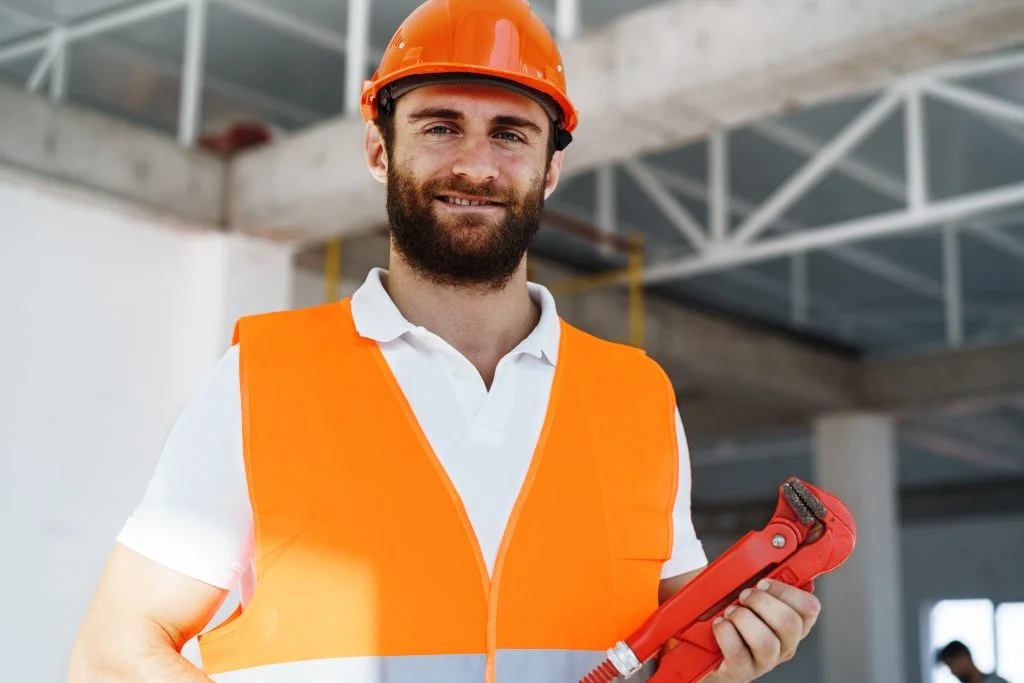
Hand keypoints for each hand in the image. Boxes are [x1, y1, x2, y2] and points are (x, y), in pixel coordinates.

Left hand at [705, 579, 819, 681]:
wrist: (703, 646)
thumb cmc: (730, 615)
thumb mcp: (748, 593)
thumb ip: (763, 577)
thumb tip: (770, 547)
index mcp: (792, 623)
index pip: (810, 608)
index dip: (788, 591)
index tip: (765, 582)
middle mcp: (784, 645)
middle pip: (789, 623)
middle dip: (761, 602)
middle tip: (744, 596)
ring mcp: (764, 661)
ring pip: (766, 641)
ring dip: (742, 618)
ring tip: (730, 613)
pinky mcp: (742, 671)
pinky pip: (738, 652)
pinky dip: (725, 632)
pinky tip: (719, 625)